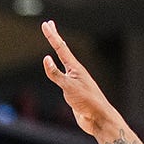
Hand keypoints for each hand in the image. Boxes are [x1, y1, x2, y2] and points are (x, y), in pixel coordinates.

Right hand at [41, 20, 121, 137]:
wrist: (98, 119)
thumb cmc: (87, 102)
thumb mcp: (68, 87)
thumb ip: (56, 74)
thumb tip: (46, 59)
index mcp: (75, 68)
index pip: (61, 48)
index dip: (52, 36)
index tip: (46, 24)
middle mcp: (75, 72)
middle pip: (62, 51)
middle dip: (54, 37)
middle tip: (49, 25)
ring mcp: (74, 81)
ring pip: (62, 62)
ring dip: (57, 51)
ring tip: (55, 42)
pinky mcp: (73, 92)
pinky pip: (61, 77)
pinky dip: (56, 69)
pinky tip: (57, 71)